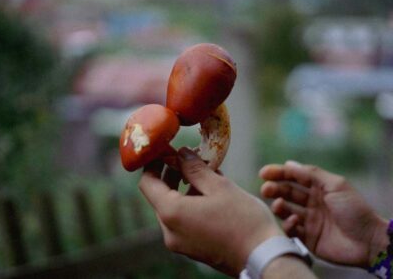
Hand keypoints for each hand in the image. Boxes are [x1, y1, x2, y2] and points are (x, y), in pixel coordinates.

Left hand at [139, 148, 281, 275]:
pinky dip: (190, 204)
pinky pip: (183, 221)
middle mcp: (169, 231)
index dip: (154, 163)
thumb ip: (195, 168)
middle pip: (159, 195)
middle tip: (190, 158)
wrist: (263, 258)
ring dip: (184, 188)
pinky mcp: (191, 249)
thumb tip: (181, 153)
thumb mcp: (219, 187)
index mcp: (172, 213)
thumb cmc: (244, 220)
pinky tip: (211, 193)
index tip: (167, 151)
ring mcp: (180, 243)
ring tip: (206, 174)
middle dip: (172, 174)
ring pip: (173, 208)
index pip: (147, 182)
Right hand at [260, 161, 388, 267]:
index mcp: (318, 188)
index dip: (278, 173)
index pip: (294, 177)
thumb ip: (311, 173)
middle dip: (274, 189)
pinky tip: (294, 220)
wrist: (368, 241)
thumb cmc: (355, 210)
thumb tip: (289, 163)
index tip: (263, 173)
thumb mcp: (336, 185)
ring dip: (279, 206)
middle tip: (266, 189)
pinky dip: (288, 224)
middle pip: (287, 192)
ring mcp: (308, 220)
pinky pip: (291, 229)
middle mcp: (311, 202)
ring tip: (278, 205)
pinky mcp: (307, 238)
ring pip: (285, 210)